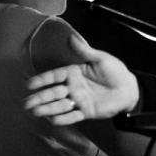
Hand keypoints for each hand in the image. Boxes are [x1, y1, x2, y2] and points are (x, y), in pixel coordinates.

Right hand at [24, 34, 139, 125]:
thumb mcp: (100, 59)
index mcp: (74, 73)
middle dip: (40, 98)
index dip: (42, 80)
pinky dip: (63, 118)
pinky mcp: (86, 112)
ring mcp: (79, 100)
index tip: (29, 84)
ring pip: (60, 105)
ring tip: (35, 112)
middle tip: (27, 103)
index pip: (55, 76)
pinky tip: (52, 120)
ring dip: (47, 109)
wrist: (128, 89)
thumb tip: (70, 36)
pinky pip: (72, 116)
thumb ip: (84, 51)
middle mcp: (73, 87)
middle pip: (53, 93)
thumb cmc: (115, 71)